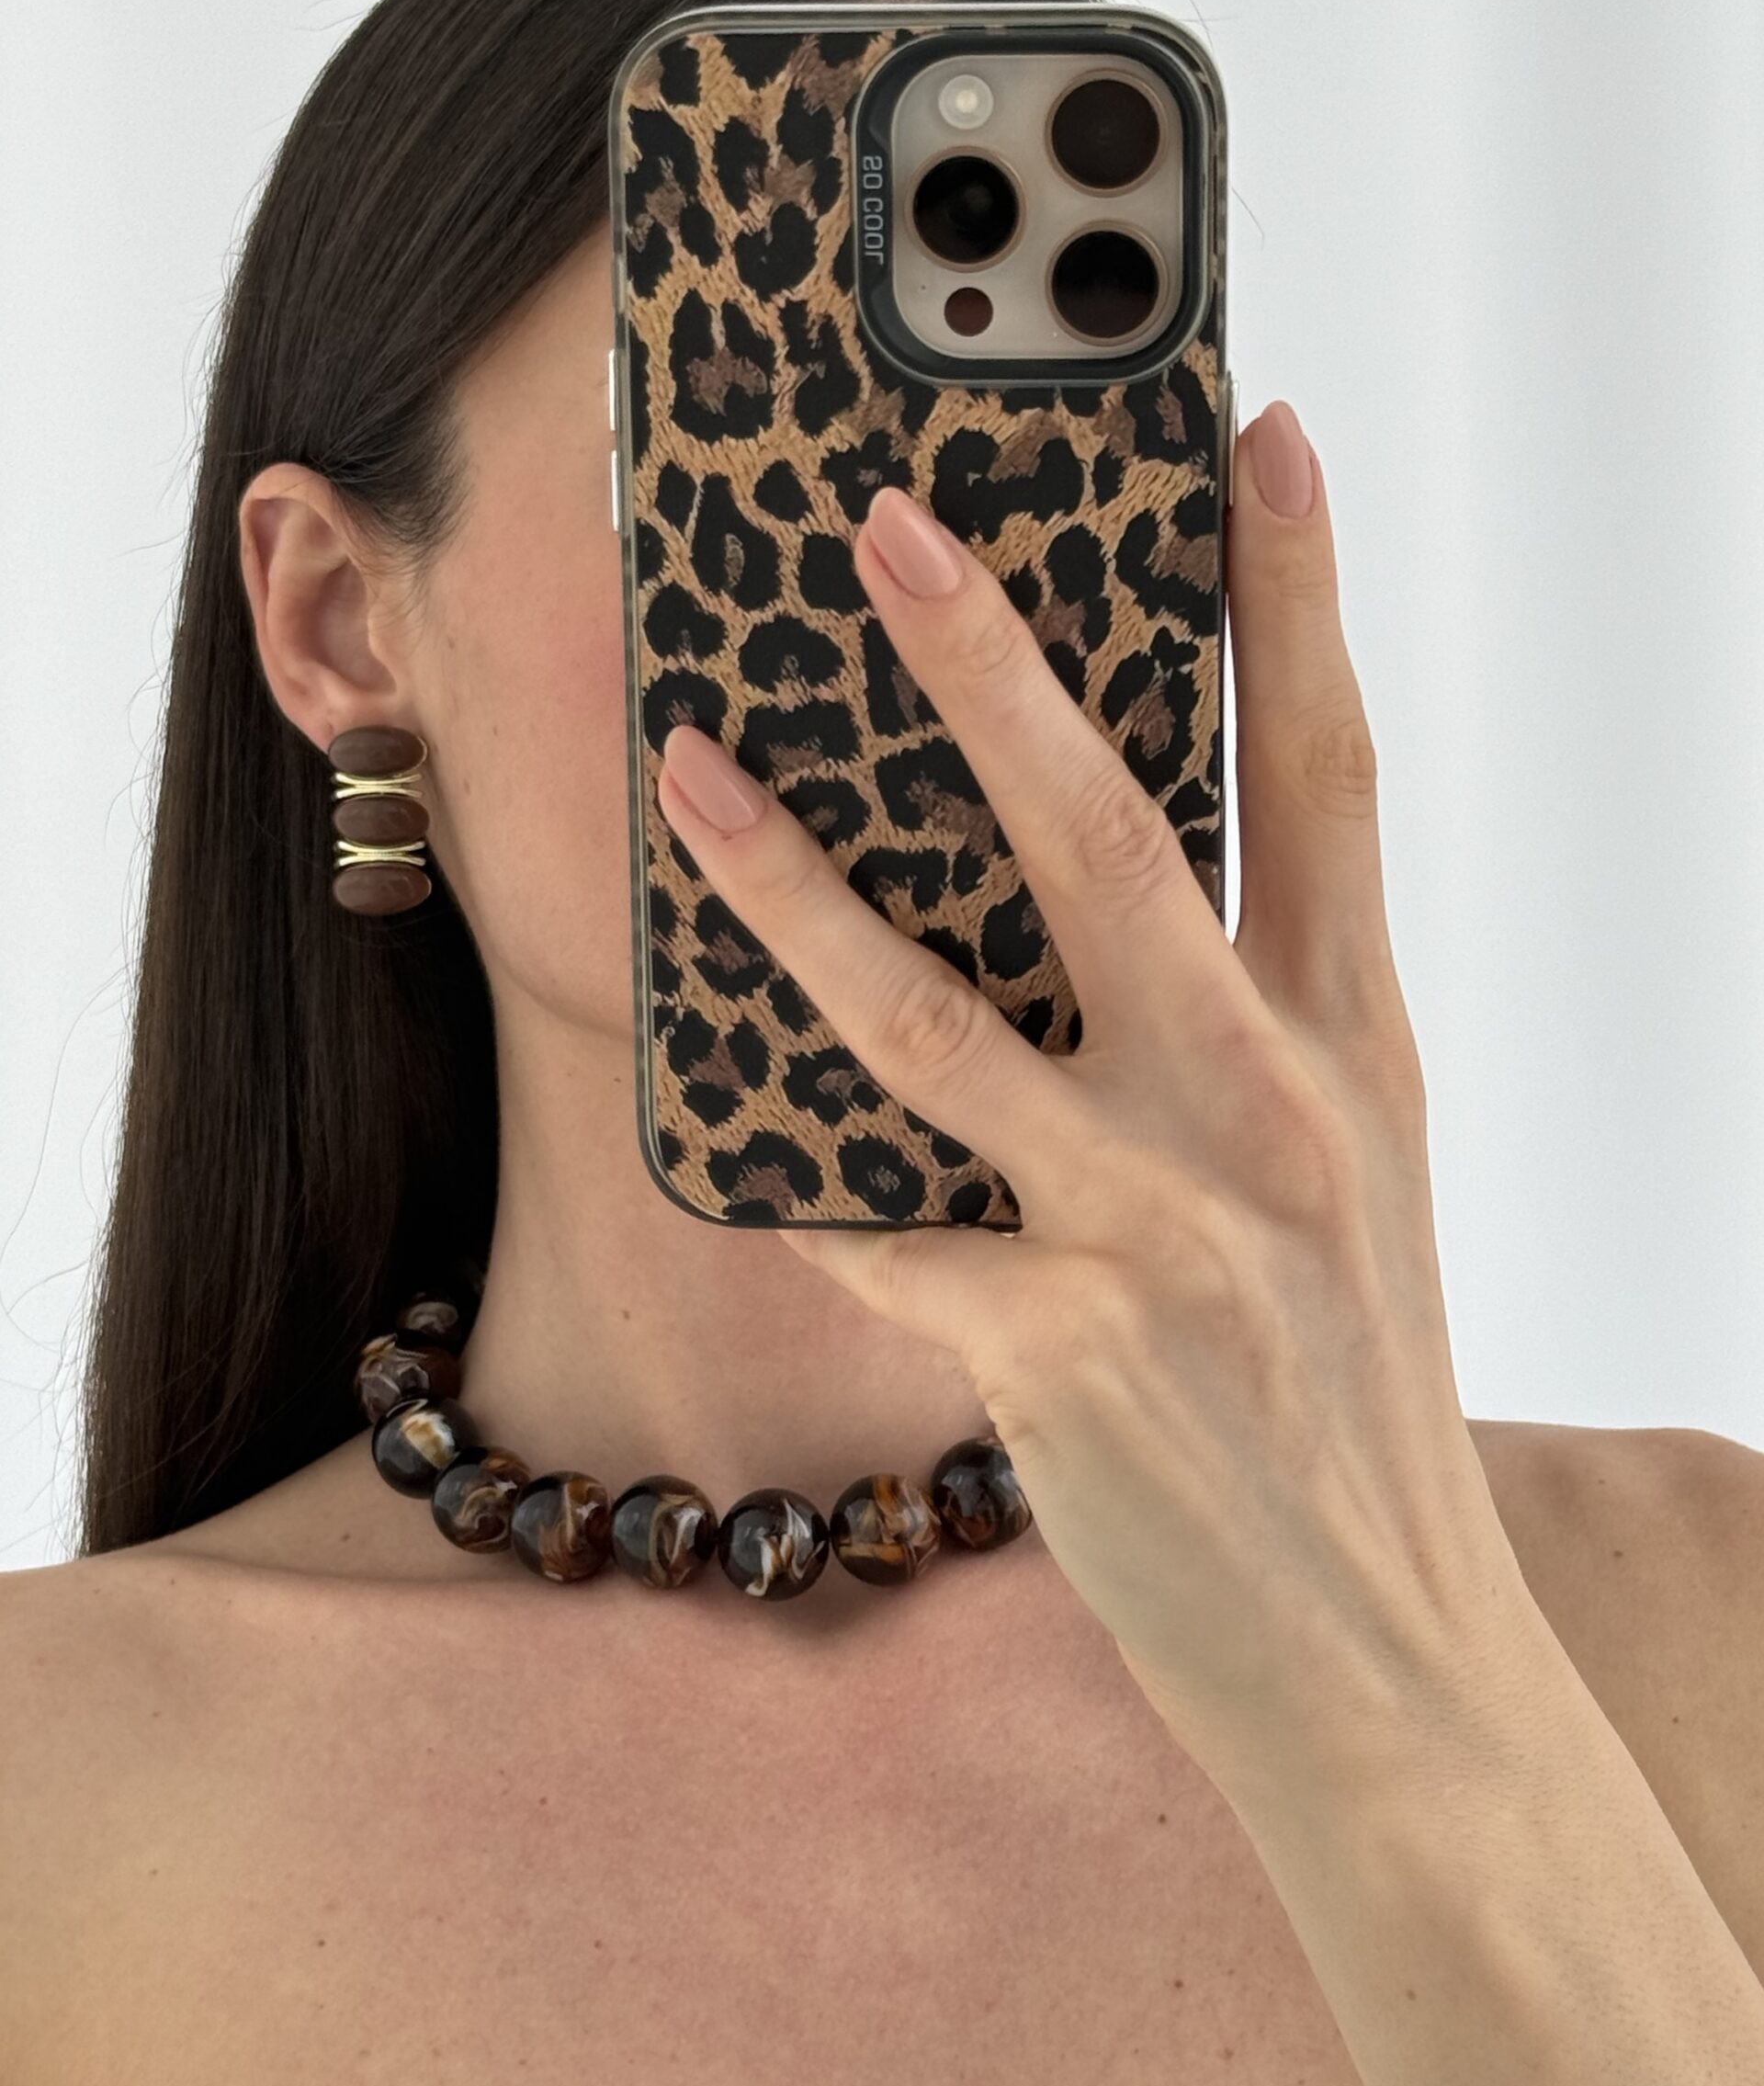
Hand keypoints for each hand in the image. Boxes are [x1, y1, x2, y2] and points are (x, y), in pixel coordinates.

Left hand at [653, 399, 1533, 1791]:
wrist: (1391, 1658)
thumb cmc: (1352, 1386)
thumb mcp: (1351, 1170)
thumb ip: (1256, 1014)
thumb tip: (1116, 862)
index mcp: (1353, 1043)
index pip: (1327, 774)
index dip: (1293, 593)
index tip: (1255, 427)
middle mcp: (1266, 1113)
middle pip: (1109, 840)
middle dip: (991, 664)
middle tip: (887, 519)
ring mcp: (1160, 1234)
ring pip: (933, 1017)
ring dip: (790, 885)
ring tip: (683, 769)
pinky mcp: (1057, 1357)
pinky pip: (878, 1228)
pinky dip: (786, 1171)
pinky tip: (701, 1111)